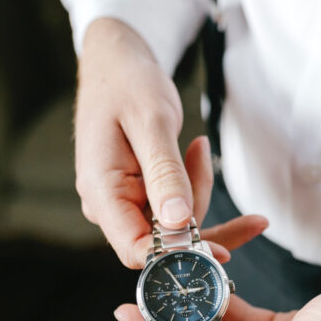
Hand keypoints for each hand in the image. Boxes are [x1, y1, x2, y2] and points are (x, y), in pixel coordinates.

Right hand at [74, 17, 265, 266]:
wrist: (117, 63)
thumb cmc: (128, 84)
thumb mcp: (151, 123)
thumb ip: (165, 175)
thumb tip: (178, 224)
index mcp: (101, 191)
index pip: (137, 249)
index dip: (178, 257)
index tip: (220, 252)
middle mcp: (108, 205)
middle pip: (165, 242)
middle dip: (200, 214)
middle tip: (209, 163)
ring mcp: (124, 202)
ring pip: (176, 227)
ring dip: (199, 193)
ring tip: (199, 147)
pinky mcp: (140, 196)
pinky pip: (176, 210)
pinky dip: (196, 190)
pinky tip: (200, 156)